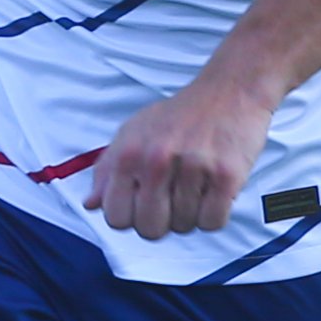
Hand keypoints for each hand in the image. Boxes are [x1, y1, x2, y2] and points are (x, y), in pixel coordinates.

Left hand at [93, 63, 276, 239]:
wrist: (230, 90)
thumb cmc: (179, 116)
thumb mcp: (133, 133)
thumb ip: (108, 169)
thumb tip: (90, 204)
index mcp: (129, 153)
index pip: (115, 217)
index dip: (130, 218)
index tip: (142, 207)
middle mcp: (157, 160)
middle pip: (150, 229)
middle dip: (161, 223)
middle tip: (172, 202)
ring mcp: (192, 168)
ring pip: (183, 227)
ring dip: (190, 215)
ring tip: (195, 188)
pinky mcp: (226, 175)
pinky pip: (212, 222)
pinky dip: (214, 215)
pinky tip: (212, 193)